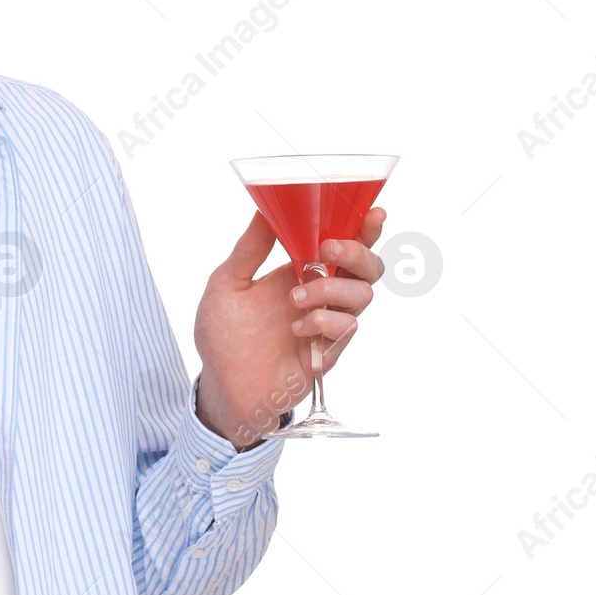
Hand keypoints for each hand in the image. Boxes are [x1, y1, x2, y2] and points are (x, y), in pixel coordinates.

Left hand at [192, 207, 386, 448]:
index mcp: (298, 271)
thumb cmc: (223, 333)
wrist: (221, 384)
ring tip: (295, 299)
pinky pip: (346, 329)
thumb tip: (265, 210)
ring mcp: (326, 323)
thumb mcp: (227, 282)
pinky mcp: (329, 351)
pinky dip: (323, 322)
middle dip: (357, 253)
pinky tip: (296, 328)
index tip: (374, 211)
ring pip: (362, 295)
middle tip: (328, 250)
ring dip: (332, 289)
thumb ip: (249, 248)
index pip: (341, 245)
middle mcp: (319, 295)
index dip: (363, 228)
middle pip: (366, 268)